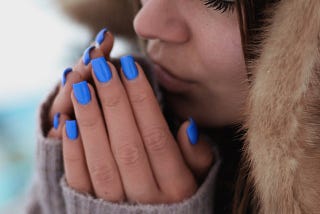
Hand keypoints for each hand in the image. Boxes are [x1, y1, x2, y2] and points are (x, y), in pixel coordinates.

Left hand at [49, 29, 213, 203]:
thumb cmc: (179, 193)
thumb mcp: (199, 176)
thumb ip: (197, 154)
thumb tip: (188, 126)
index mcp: (176, 187)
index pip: (156, 135)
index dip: (142, 100)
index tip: (130, 68)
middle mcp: (147, 198)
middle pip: (128, 144)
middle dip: (114, 102)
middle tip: (102, 68)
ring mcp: (117, 206)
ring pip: (102, 161)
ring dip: (91, 122)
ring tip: (82, 86)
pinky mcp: (92, 209)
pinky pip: (81, 180)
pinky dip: (73, 152)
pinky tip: (68, 123)